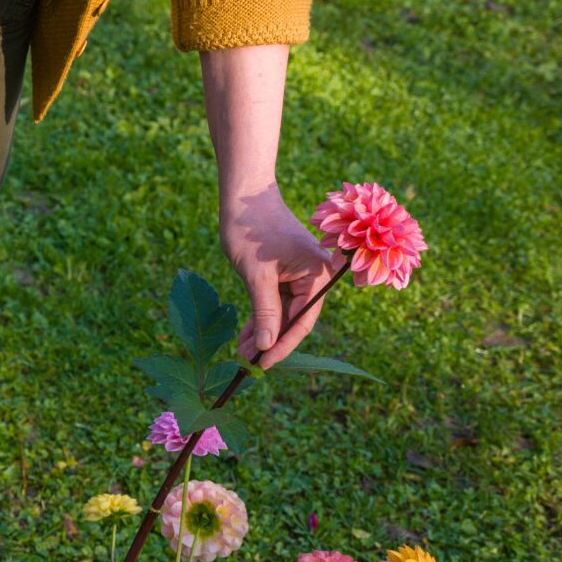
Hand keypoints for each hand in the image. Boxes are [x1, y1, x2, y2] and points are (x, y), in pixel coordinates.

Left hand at [221, 183, 342, 367]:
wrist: (245, 196)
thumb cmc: (251, 230)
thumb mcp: (256, 276)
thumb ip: (265, 312)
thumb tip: (268, 346)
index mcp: (318, 274)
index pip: (303, 320)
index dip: (283, 345)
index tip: (264, 365)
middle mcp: (316, 275)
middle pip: (295, 319)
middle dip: (271, 341)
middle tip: (248, 365)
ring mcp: (301, 274)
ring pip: (284, 313)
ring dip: (264, 332)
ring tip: (243, 354)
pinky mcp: (287, 273)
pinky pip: (277, 301)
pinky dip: (262, 317)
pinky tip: (247, 336)